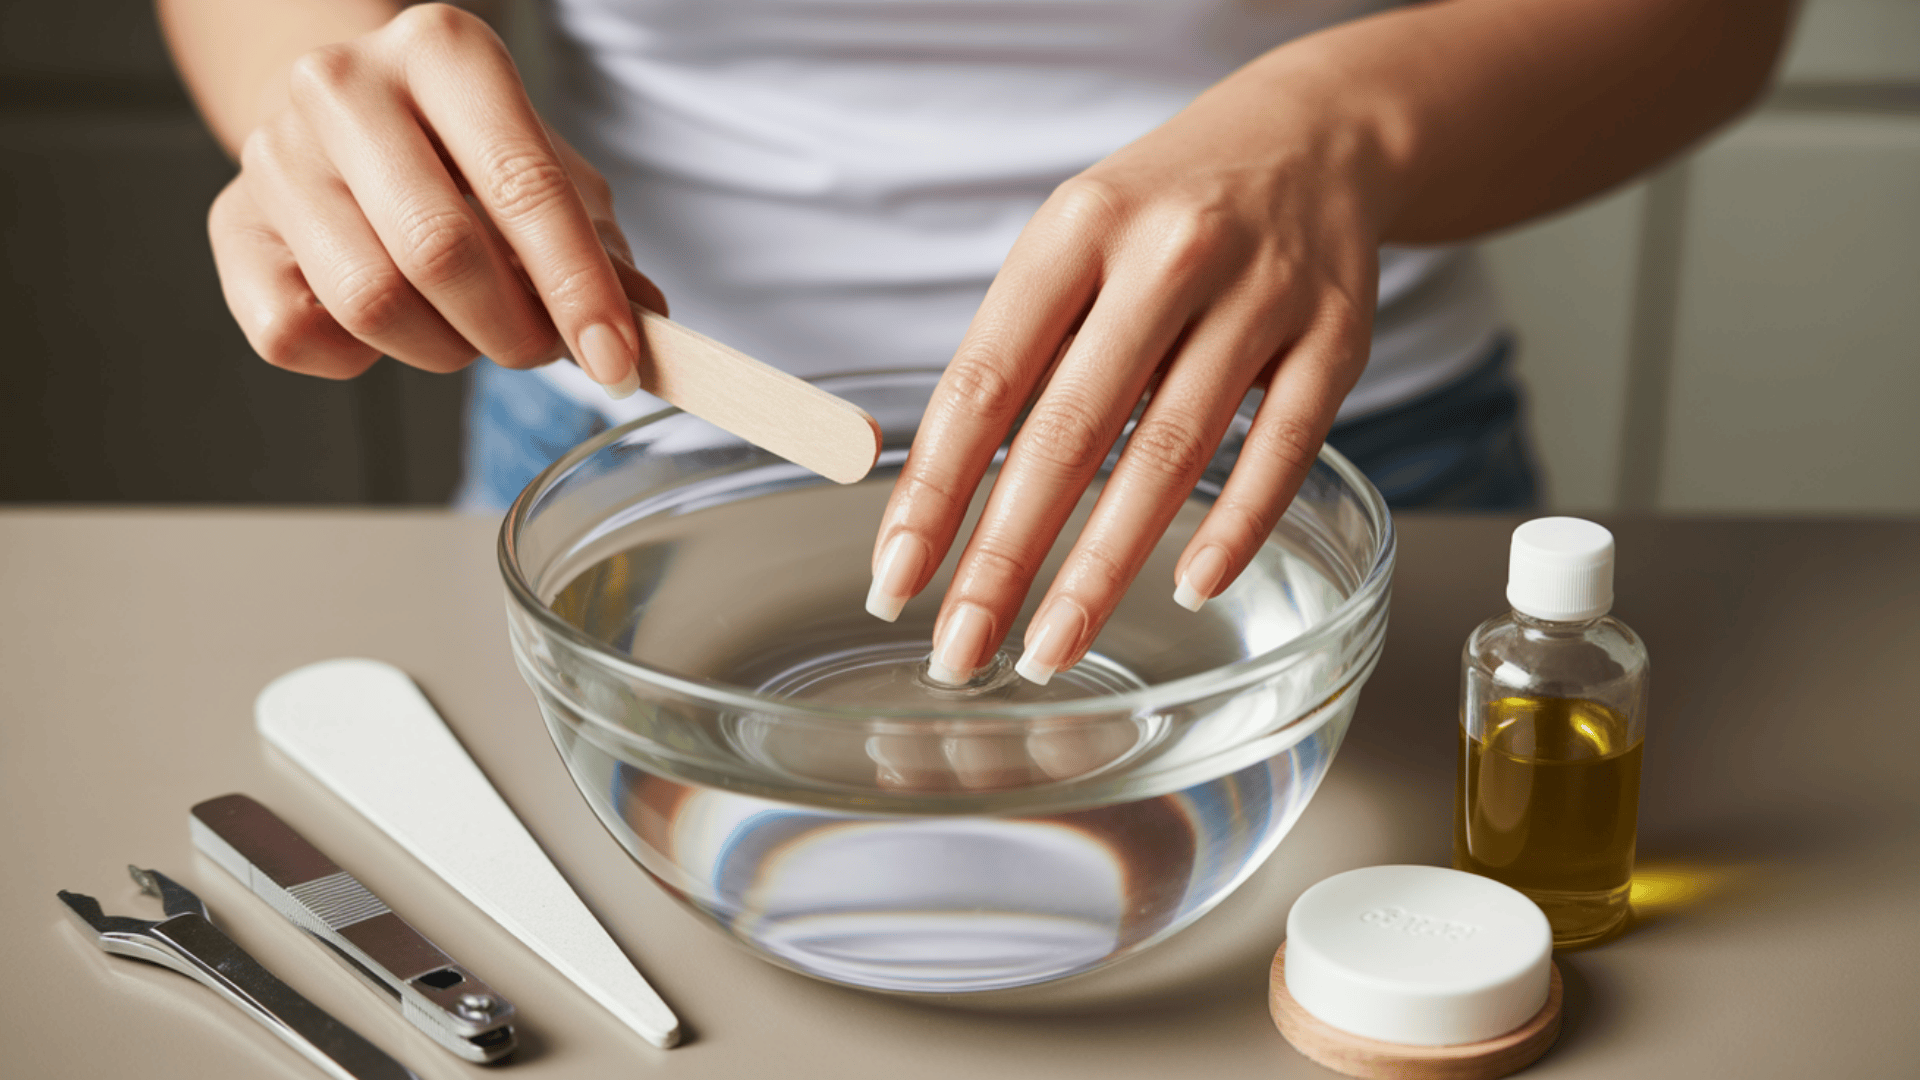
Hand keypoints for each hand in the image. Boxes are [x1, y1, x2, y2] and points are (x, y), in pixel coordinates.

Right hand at [206, 3, 663, 387]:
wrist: (353, 119)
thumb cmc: (466, 152)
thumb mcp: (550, 174)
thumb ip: (599, 246)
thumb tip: (644, 320)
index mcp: (443, 51)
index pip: (522, 184)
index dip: (577, 288)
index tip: (616, 358)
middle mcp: (345, 85)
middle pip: (439, 250)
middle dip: (510, 329)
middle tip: (539, 349)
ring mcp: (275, 152)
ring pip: (370, 301)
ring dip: (442, 349)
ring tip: (468, 332)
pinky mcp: (230, 224)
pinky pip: (294, 334)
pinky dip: (358, 359)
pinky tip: (386, 330)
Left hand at [867, 66, 1386, 685]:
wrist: (1311, 137)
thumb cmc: (1160, 215)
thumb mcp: (1068, 245)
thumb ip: (1008, 354)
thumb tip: (916, 491)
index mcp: (1074, 229)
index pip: (984, 381)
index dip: (934, 490)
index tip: (896, 581)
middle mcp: (1165, 255)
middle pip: (1069, 431)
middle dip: (1006, 555)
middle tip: (962, 649)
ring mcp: (1259, 294)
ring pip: (1169, 452)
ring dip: (1102, 566)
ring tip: (1051, 647)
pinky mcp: (1337, 336)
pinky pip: (1280, 449)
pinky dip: (1234, 525)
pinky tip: (1188, 586)